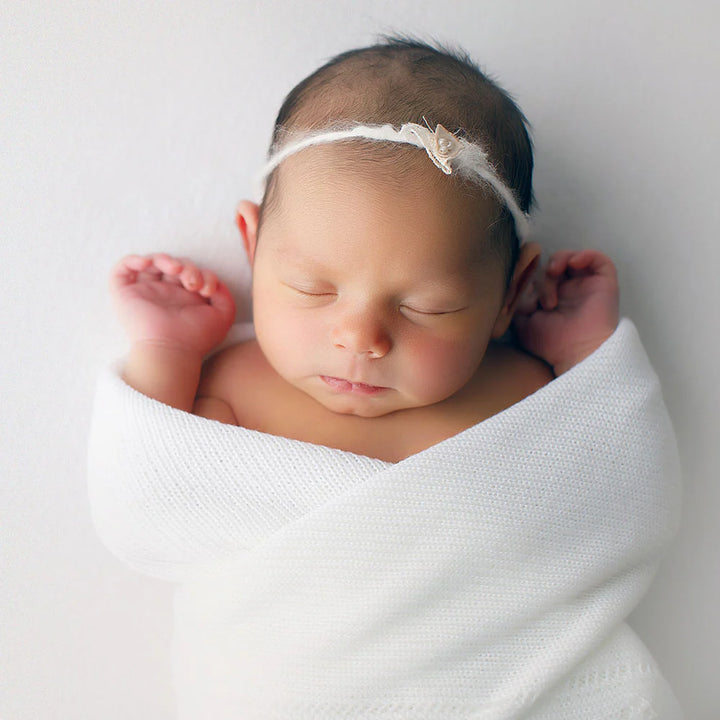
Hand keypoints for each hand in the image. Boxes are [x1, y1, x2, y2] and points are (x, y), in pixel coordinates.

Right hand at [110, 253, 235, 357]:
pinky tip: (147, 264)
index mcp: (186, 299)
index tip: (208, 289)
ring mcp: (145, 293)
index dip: (204, 274)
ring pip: (151, 263)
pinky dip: (133, 260)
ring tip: (176, 270)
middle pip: (175, 266)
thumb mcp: (223, 315)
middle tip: (193, 283)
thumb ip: (224, 295)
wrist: (172, 350)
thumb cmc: (197, 338)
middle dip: (188, 267)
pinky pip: (123, 269)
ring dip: (166, 259)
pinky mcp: (125, 294)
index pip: (194, 274)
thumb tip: (214, 282)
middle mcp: (165, 295)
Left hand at [513, 249, 618, 372]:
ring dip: (559, 260)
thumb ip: (517, 303)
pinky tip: (573, 264)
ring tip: (554, 274)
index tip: (525, 290)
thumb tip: (515, 286)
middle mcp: (568, 291)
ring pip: (571, 258)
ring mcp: (585, 286)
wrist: (577, 353)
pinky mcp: (604, 283)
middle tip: (543, 300)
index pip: (538, 275)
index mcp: (550, 299)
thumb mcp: (523, 323)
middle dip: (543, 276)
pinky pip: (598, 259)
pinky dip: (585, 255)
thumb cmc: (552, 344)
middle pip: (552, 266)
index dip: (530, 276)